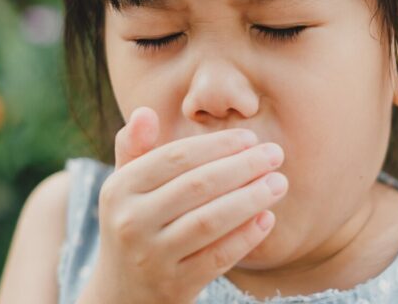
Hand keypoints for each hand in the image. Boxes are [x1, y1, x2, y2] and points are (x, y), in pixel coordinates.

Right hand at [79, 107, 286, 303]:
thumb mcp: (124, 187)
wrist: (122, 293)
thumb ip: (135, 148)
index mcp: (119, 189)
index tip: (251, 138)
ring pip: (210, 221)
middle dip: (242, 167)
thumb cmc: (135, 224)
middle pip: (197, 186)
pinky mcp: (174, 286)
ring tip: (278, 183)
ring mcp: (152, 257)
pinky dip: (245, 237)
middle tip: (276, 155)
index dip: (217, 145)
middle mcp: (131, 222)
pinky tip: (267, 218)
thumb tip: (145, 111)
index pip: (175, 157)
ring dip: (250, 199)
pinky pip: (217, 258)